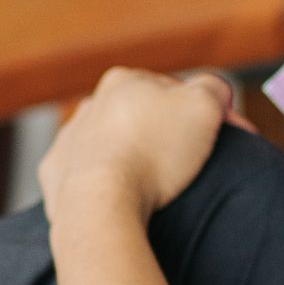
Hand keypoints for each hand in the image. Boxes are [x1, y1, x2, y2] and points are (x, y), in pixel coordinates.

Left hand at [40, 67, 236, 228]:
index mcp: (124, 80)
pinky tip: (126, 198)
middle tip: (192, 163)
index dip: (206, 114)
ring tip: (159, 185)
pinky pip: (89, 176)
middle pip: (142, 117)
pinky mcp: (56, 175)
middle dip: (167, 135)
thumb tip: (216, 91)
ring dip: (135, 158)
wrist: (100, 203)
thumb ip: (215, 88)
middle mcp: (91, 105)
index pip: (176, 91)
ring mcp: (70, 140)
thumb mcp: (205, 105)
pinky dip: (108, 184)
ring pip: (113, 145)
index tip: (226, 139)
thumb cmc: (154, 153)